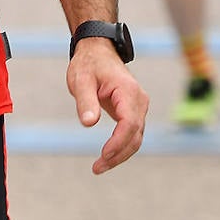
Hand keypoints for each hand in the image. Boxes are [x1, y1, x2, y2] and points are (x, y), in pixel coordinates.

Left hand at [67, 39, 148, 174]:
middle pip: (135, 135)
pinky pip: (132, 134)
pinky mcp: (133, 112)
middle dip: (118, 154)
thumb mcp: (81, 80)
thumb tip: (89, 123)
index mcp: (128, 92)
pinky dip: (121, 147)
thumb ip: (85, 101)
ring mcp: (139, 107)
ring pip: (135, 138)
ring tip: (99, 167)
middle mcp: (139, 101)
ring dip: (120, 154)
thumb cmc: (88, 64)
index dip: (118, 142)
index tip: (103, 154)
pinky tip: (107, 157)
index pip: (129, 123)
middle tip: (97, 168)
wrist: (97, 51)